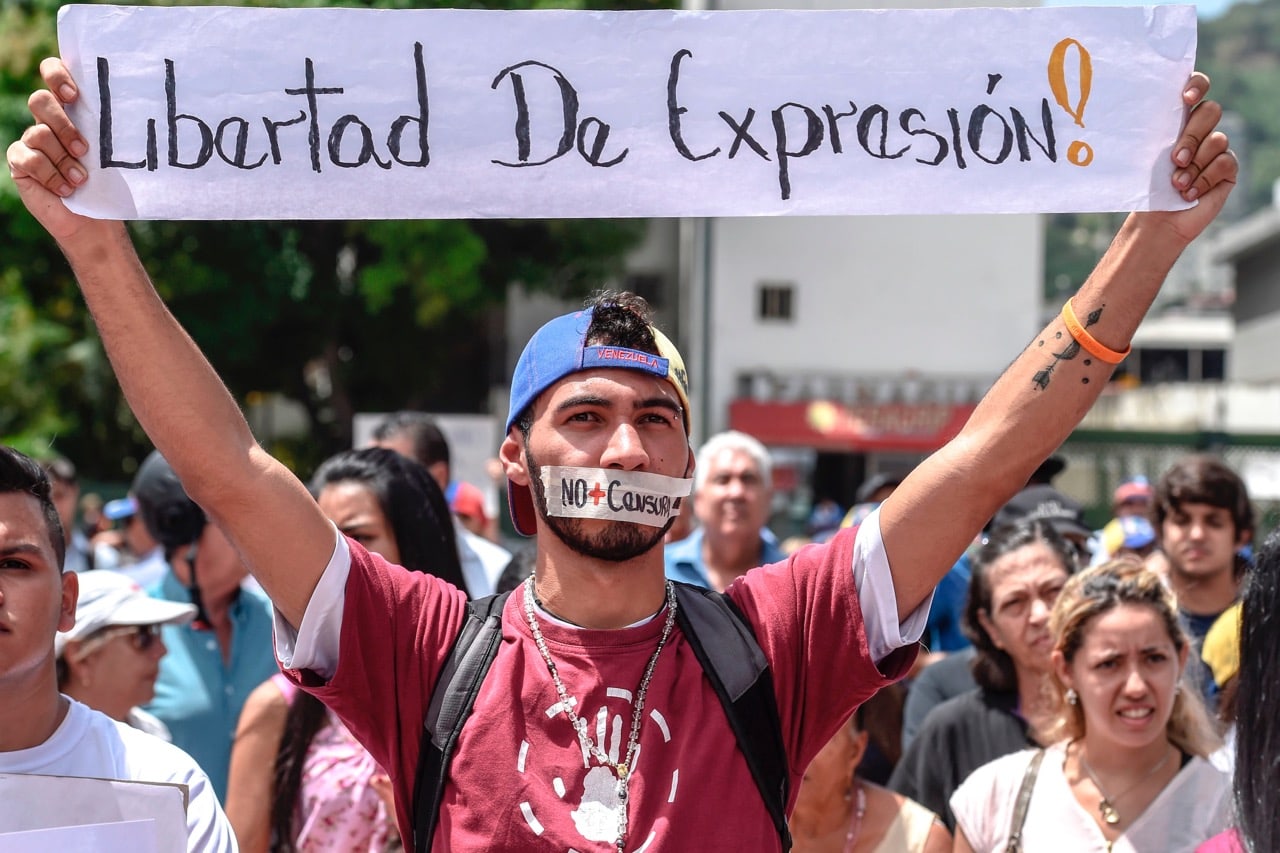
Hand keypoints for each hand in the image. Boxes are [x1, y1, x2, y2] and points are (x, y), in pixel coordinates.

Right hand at [5, 57, 101, 243]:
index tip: (74, 96)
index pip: (53, 72)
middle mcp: (47, 120)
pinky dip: (51, 175)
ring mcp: (30, 140)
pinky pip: (28, 158)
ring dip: (64, 159)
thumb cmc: (107, 183)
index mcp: (70, 109)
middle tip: (84, 148)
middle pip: (39, 100)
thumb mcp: (112, 154)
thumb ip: (108, 129)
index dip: (57, 75)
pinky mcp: (20, 162)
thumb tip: (134, 112)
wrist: (95, 219)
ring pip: (38, 133)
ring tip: (81, 179)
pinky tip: (66, 189)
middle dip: (62, 123)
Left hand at [1158, 71, 1236, 243]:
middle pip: (1211, 111)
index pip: (1196, 88)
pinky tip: (1189, 194)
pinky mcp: (1227, 169)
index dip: (1197, 85)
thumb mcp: (1144, 160)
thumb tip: (1135, 121)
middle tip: (1175, 159)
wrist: (1157, 220)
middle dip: (1191, 135)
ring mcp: (1216, 149)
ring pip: (1217, 139)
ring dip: (1195, 165)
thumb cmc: (1147, 188)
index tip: (1186, 98)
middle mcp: (1200, 130)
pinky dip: (1204, 179)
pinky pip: (1225, 163)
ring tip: (1177, 184)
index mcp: (1178, 120)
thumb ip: (1152, 137)